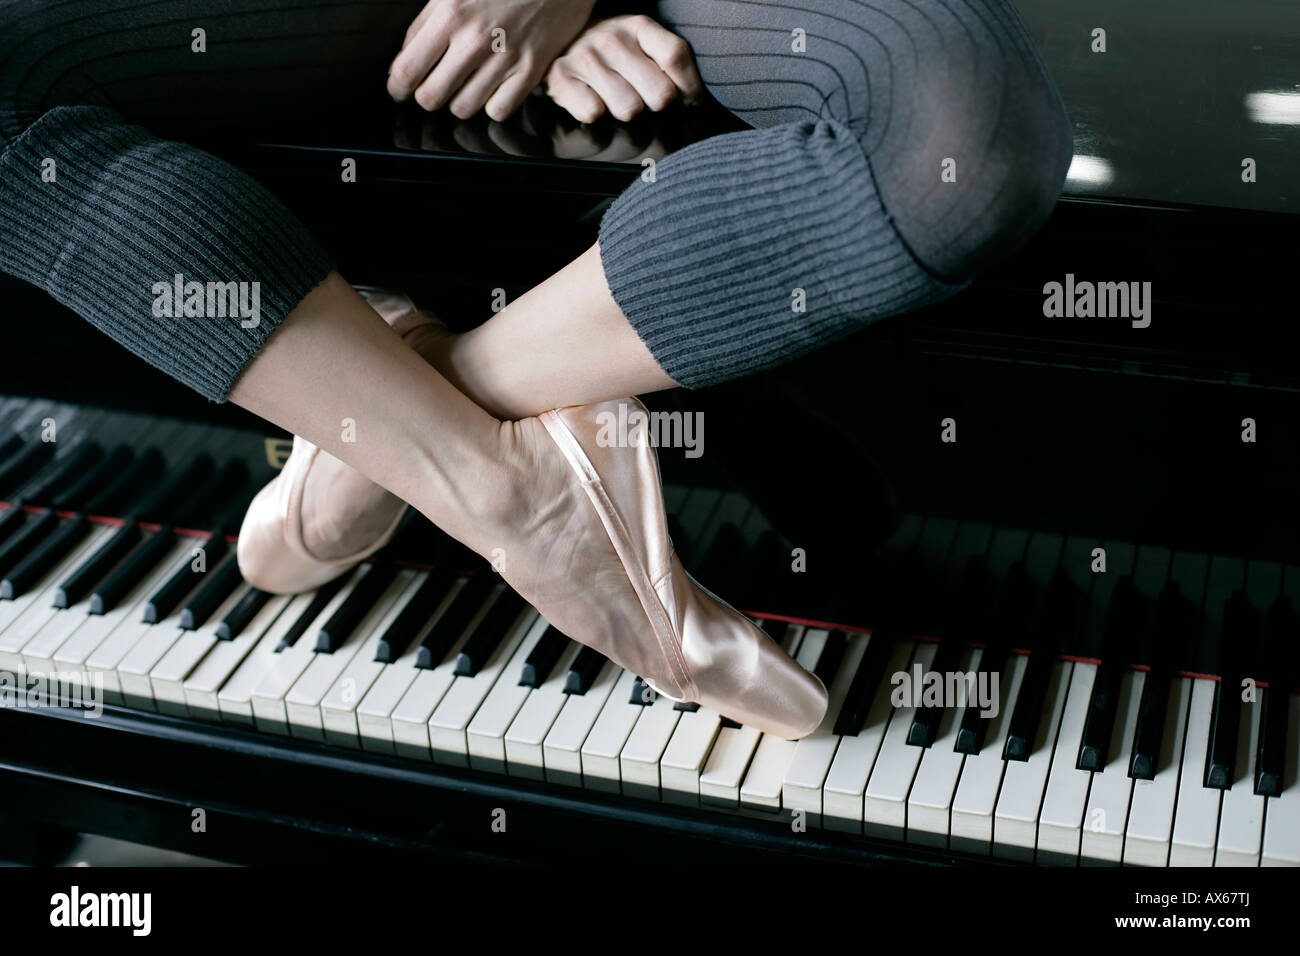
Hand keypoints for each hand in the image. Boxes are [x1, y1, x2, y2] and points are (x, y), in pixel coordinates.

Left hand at [389, 0, 596, 120]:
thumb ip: (423, 25)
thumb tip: (403, 63)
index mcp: (451, 13)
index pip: (407, 70)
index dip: (397, 88)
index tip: (399, 91)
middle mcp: (476, 38)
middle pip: (431, 97)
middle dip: (427, 96)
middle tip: (434, 87)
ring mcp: (505, 57)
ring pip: (463, 108)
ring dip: (460, 100)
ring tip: (467, 82)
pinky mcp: (531, 71)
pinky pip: (498, 111)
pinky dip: (491, 104)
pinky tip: (493, 87)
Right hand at [543, 15, 703, 122]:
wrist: (561, 40)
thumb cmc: (613, 51)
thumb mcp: (643, 43)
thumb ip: (668, 61)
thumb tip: (693, 98)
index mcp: (639, 26)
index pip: (676, 56)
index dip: (689, 87)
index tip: (688, 98)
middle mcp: (612, 38)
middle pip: (659, 95)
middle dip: (656, 103)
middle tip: (644, 96)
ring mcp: (585, 57)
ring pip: (629, 110)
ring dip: (626, 110)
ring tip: (616, 95)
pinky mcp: (561, 77)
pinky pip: (593, 113)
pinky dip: (595, 112)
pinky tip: (593, 97)